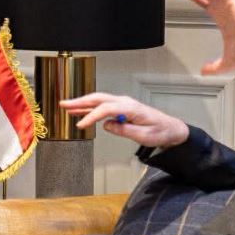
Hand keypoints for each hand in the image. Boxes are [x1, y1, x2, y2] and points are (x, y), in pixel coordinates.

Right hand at [60, 92, 188, 147]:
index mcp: (130, 108)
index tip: (81, 125)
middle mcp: (125, 102)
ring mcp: (123, 104)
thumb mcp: (144, 136)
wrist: (170, 129)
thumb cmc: (160, 132)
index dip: (91, 116)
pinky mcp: (121, 109)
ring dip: (82, 104)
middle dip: (80, 101)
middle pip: (98, 99)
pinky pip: (103, 106)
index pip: (106, 109)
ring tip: (66, 107)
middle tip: (64, 104)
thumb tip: (107, 126)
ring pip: (99, 101)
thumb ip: (125, 130)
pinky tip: (80, 112)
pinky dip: (90, 108)